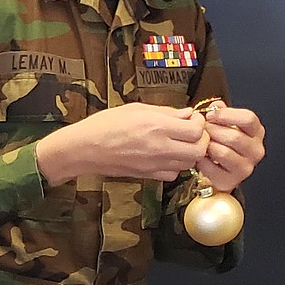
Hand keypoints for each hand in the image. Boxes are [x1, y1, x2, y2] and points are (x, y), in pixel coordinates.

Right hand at [37, 103, 208, 185]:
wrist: (84, 148)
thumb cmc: (105, 125)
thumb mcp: (136, 108)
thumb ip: (166, 112)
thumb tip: (187, 114)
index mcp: (157, 126)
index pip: (196, 130)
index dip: (199, 123)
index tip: (192, 119)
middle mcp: (159, 147)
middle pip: (198, 150)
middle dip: (200, 140)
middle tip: (191, 133)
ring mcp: (154, 164)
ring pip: (188, 164)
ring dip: (188, 153)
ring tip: (178, 144)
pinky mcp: (147, 175)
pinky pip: (172, 174)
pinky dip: (174, 166)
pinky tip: (165, 156)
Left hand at [198, 103, 264, 192]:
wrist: (219, 171)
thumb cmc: (222, 145)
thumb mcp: (225, 126)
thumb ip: (222, 113)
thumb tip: (216, 105)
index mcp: (257, 133)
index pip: (248, 119)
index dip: (227, 115)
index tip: (210, 115)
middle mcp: (256, 150)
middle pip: (234, 136)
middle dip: (213, 131)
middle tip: (201, 130)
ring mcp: (246, 167)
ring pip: (223, 152)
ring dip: (207, 146)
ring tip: (202, 143)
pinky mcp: (232, 180)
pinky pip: (212, 167)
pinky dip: (202, 161)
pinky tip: (201, 157)